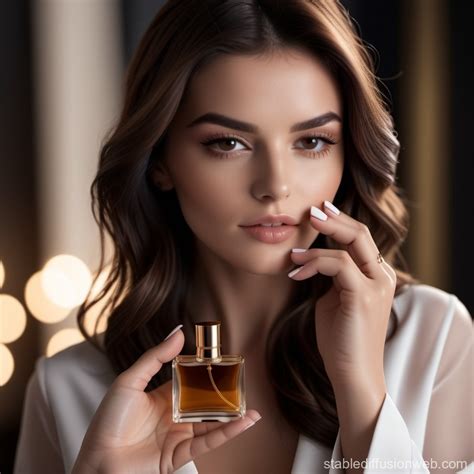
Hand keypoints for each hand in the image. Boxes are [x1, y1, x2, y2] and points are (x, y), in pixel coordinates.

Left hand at [72, 326, 261, 473]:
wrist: (98, 460)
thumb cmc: (108, 420)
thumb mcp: (130, 380)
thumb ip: (155, 357)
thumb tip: (178, 332)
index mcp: (162, 397)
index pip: (190, 382)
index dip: (205, 373)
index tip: (222, 362)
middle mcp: (173, 415)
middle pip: (205, 403)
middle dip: (223, 396)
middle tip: (241, 384)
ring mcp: (178, 435)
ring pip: (211, 424)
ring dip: (233, 417)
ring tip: (252, 407)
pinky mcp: (180, 454)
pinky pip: (208, 443)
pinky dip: (228, 433)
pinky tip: (244, 422)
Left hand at [288, 201, 396, 392]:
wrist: (352, 374)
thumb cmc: (340, 340)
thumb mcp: (334, 300)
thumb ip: (331, 278)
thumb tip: (313, 261)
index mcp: (377, 277)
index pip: (361, 238)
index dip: (340, 222)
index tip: (319, 212)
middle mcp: (382, 277)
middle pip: (361, 233)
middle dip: (333, 219)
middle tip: (310, 211)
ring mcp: (376, 286)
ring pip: (351, 244)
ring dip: (316, 245)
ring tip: (293, 253)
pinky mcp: (363, 297)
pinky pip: (338, 264)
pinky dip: (314, 263)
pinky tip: (297, 272)